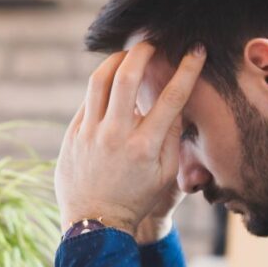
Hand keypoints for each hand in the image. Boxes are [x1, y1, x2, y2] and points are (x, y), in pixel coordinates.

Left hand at [55, 43, 204, 237]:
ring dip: (116, 60)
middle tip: (152, 44)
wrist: (95, 222)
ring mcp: (90, 133)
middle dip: (143, 52)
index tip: (195, 51)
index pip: (171, 97)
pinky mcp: (72, 134)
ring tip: (127, 55)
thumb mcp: (165, 173)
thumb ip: (173, 136)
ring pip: (100, 80)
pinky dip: (102, 87)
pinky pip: (88, 100)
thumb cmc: (136, 198)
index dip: (187, 69)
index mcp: (145, 146)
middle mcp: (115, 135)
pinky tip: (111, 84)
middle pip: (127, 76)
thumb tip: (177, 102)